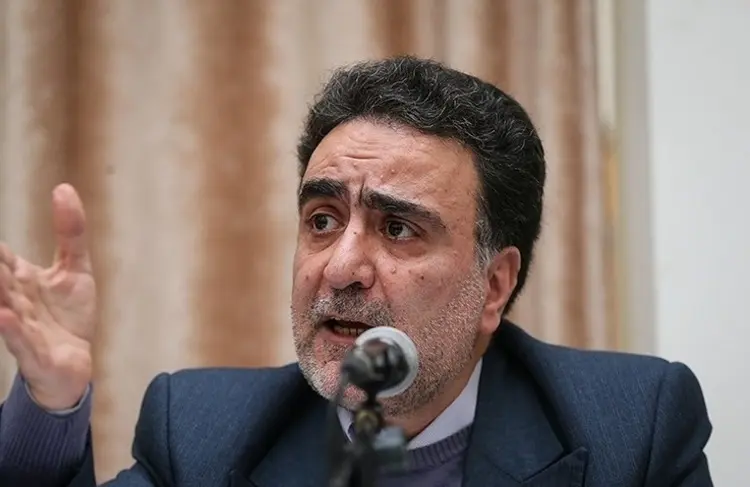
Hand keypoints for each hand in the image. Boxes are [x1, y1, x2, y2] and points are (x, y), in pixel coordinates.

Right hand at [0, 183, 95, 409]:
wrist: (75, 364)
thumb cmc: (68, 315)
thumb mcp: (75, 268)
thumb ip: (70, 231)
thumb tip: (63, 187)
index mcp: (19, 279)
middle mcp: (14, 300)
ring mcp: (21, 326)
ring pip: (2, 305)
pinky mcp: (34, 351)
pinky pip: (19, 339)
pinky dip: (12, 329)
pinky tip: (4, 315)